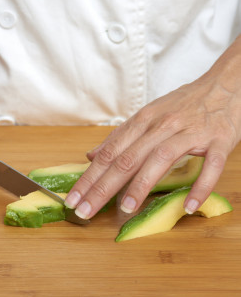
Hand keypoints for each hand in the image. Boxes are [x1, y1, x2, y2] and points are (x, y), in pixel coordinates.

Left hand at [65, 34, 240, 218]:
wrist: (223, 85)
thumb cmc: (181, 104)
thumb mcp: (146, 115)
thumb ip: (119, 137)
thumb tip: (91, 156)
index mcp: (143, 121)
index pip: (109, 153)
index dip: (89, 177)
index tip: (73, 198)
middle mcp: (162, 126)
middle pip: (127, 159)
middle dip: (102, 187)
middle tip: (85, 211)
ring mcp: (190, 133)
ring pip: (161, 159)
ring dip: (141, 185)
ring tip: (125, 209)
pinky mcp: (218, 140)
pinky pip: (210, 165)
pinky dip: (200, 186)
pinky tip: (188, 206)